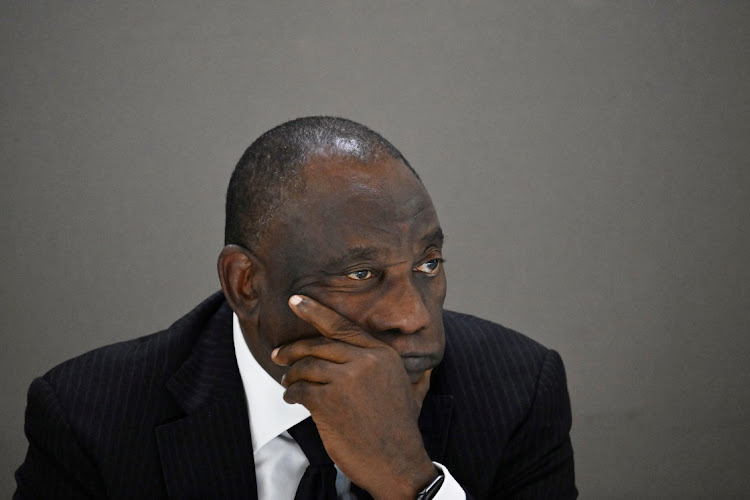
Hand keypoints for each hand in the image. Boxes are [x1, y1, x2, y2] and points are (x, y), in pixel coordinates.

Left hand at [272, 294, 436, 498]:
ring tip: (288, 383)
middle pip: (318, 345)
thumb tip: (428, 369)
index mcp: (382, 354)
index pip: (342, 325)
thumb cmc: (402, 430)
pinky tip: (293, 399)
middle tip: (278, 354)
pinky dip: (292, 394)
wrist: (397, 463)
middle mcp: (365, 361)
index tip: (296, 300)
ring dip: (292, 375)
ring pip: (306, 367)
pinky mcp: (329, 402)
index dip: (315, 311)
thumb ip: (417, 375)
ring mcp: (346, 380)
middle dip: (293, 349)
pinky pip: (300, 390)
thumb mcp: (414, 393)